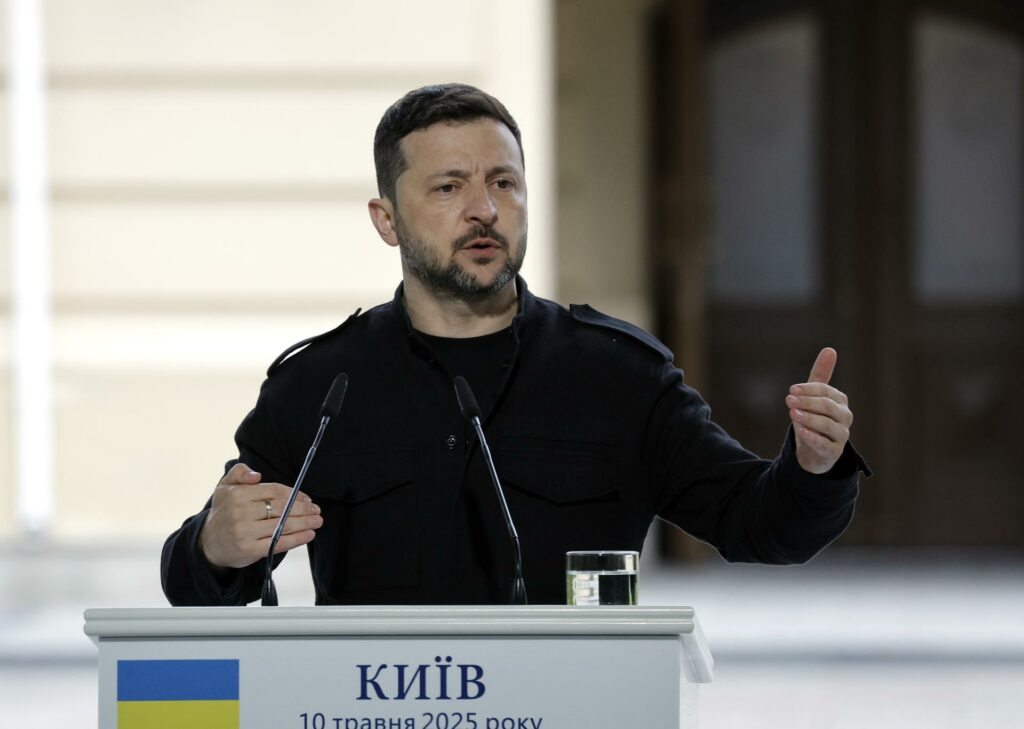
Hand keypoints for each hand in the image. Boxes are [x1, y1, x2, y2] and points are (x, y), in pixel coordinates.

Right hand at [198, 462, 322, 569]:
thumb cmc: (224, 512)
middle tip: (316, 509)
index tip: (307, 498)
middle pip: (282, 508)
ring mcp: (245, 533)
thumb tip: (256, 476)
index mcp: (237, 495)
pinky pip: (278, 543)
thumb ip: (239, 473)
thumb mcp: (225, 487)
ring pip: (283, 525)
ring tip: (317, 520)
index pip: (274, 491)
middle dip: (303, 509)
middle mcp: (240, 513)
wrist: (208, 543)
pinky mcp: (249, 550)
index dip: (294, 494)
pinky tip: (309, 534)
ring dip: (305, 523)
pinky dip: (297, 539)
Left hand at [786, 347, 853, 474]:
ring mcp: (841, 435)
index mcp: (839, 401)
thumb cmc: (814, 419)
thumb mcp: (814, 397)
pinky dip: (813, 438)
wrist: (814, 451)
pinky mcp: (834, 452)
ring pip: (828, 425)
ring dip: (809, 418)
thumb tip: (830, 349)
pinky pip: (825, 445)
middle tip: (789, 399)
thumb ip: (820, 375)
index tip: (791, 389)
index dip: (808, 389)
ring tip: (792, 414)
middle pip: (827, 407)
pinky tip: (802, 432)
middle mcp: (844, 417)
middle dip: (807, 402)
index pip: (826, 391)